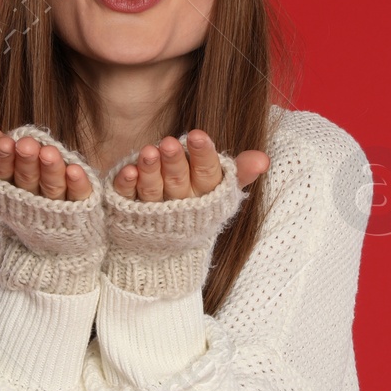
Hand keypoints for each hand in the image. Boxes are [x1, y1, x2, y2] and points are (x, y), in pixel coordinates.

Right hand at [0, 113, 94, 201]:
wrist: (53, 233)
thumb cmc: (22, 183)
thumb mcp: (3, 154)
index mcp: (6, 185)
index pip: (0, 172)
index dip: (2, 158)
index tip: (4, 142)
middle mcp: (30, 196)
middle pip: (26, 179)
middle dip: (26, 162)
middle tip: (27, 145)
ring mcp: (55, 204)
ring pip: (52, 188)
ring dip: (50, 170)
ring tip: (50, 153)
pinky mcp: (80, 208)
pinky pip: (79, 196)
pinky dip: (76, 184)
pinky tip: (76, 169)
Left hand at [110, 131, 269, 202]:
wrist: (166, 255)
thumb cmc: (197, 208)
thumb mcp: (220, 193)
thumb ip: (239, 173)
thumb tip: (264, 159)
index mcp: (204, 197)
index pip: (207, 174)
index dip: (203, 156)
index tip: (197, 135)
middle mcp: (180, 204)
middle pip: (178, 181)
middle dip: (174, 161)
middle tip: (168, 142)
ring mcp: (154, 210)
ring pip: (153, 190)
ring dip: (150, 171)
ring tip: (147, 151)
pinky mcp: (129, 212)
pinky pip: (128, 198)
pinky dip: (127, 185)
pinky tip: (126, 170)